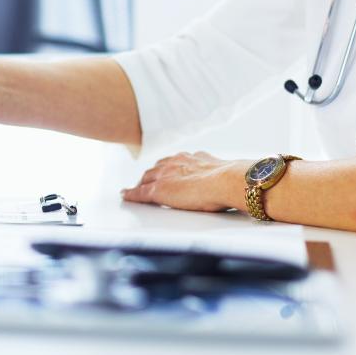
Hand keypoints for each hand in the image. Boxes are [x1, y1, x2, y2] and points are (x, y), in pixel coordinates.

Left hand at [121, 152, 248, 211]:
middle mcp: (176, 162)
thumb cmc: (230, 179)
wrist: (226, 180)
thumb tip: (228, 174)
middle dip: (149, 174)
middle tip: (144, 181)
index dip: (165, 167)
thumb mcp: (221, 170)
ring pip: (146, 178)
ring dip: (140, 183)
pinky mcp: (159, 189)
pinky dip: (131, 194)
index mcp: (191, 158)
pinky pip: (140, 192)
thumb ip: (217, 171)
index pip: (172, 162)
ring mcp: (166, 175)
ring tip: (134, 189)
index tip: (163, 170)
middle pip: (156, 168)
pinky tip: (125, 196)